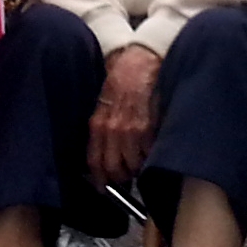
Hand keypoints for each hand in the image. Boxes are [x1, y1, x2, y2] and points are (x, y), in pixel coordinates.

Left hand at [86, 44, 160, 185]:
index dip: (99, 179)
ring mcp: (131, 130)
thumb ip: (103, 126)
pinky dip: (151, 156)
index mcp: (97, 124)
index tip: (104, 187)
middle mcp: (112, 130)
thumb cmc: (123, 78)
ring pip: (133, 164)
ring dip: (138, 168)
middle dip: (121, 178)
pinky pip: (149, 152)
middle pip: (114, 168)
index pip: (94, 162)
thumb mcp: (103, 102)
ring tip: (141, 163)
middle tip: (127, 178)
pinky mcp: (149, 127)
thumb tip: (106, 151)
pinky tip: (152, 150)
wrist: (141, 59)